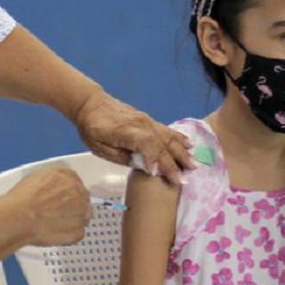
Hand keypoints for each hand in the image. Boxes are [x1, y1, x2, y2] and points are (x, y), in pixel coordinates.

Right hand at [5, 167, 91, 246]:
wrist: (19, 217)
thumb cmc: (22, 199)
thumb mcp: (35, 177)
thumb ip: (52, 181)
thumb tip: (52, 187)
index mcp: (68, 177)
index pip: (76, 183)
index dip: (69, 193)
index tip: (64, 198)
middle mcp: (78, 192)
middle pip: (82, 200)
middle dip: (73, 206)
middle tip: (58, 213)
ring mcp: (81, 212)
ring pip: (83, 216)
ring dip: (72, 220)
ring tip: (55, 224)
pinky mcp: (78, 230)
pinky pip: (78, 233)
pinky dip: (69, 235)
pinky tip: (55, 233)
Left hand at [72, 91, 195, 185]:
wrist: (92, 105)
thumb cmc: (92, 129)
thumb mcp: (99, 148)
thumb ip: (121, 157)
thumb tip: (143, 166)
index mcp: (125, 131)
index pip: (146, 143)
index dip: (154, 158)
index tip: (159, 173)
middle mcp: (140, 124)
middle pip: (161, 143)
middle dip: (173, 162)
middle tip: (184, 179)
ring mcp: (147, 120)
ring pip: (168, 136)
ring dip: (181, 151)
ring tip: (192, 165)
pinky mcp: (149, 120)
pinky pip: (167, 130)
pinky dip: (179, 138)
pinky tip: (188, 146)